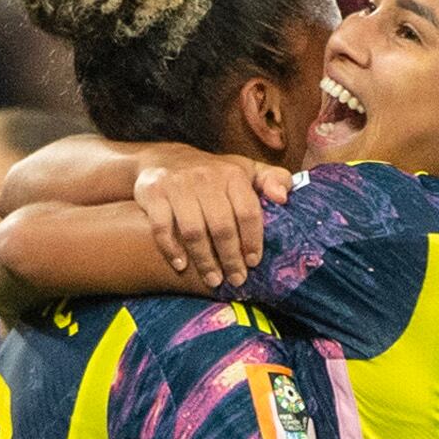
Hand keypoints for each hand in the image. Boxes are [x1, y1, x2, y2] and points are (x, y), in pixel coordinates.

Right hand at [134, 155, 288, 288]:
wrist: (165, 159)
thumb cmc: (214, 174)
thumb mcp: (246, 170)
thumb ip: (272, 179)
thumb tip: (284, 198)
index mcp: (233, 174)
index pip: (248, 212)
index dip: (252, 240)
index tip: (253, 262)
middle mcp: (206, 177)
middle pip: (222, 226)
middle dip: (231, 258)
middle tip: (236, 280)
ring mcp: (178, 185)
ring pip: (193, 231)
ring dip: (205, 260)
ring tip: (214, 279)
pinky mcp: (153, 194)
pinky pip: (162, 227)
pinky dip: (171, 249)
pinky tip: (181, 265)